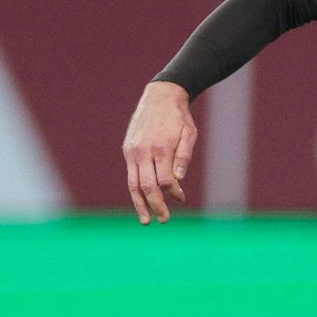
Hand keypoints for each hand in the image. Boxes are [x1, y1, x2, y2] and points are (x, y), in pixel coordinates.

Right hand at [123, 81, 197, 223]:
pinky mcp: (128, 150)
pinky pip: (130, 176)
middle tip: (164, 220)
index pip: (166, 181)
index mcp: (161, 148)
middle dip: (156, 206)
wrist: (160, 96)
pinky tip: (140, 203)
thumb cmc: (178, 117)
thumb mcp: (189, 133)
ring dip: (140, 205)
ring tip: (146, 220)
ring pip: (134, 185)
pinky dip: (135, 191)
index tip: (181, 198)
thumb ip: (184, 156)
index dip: (173, 194)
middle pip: (148, 187)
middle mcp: (143, 151)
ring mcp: (133, 151)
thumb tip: (178, 180)